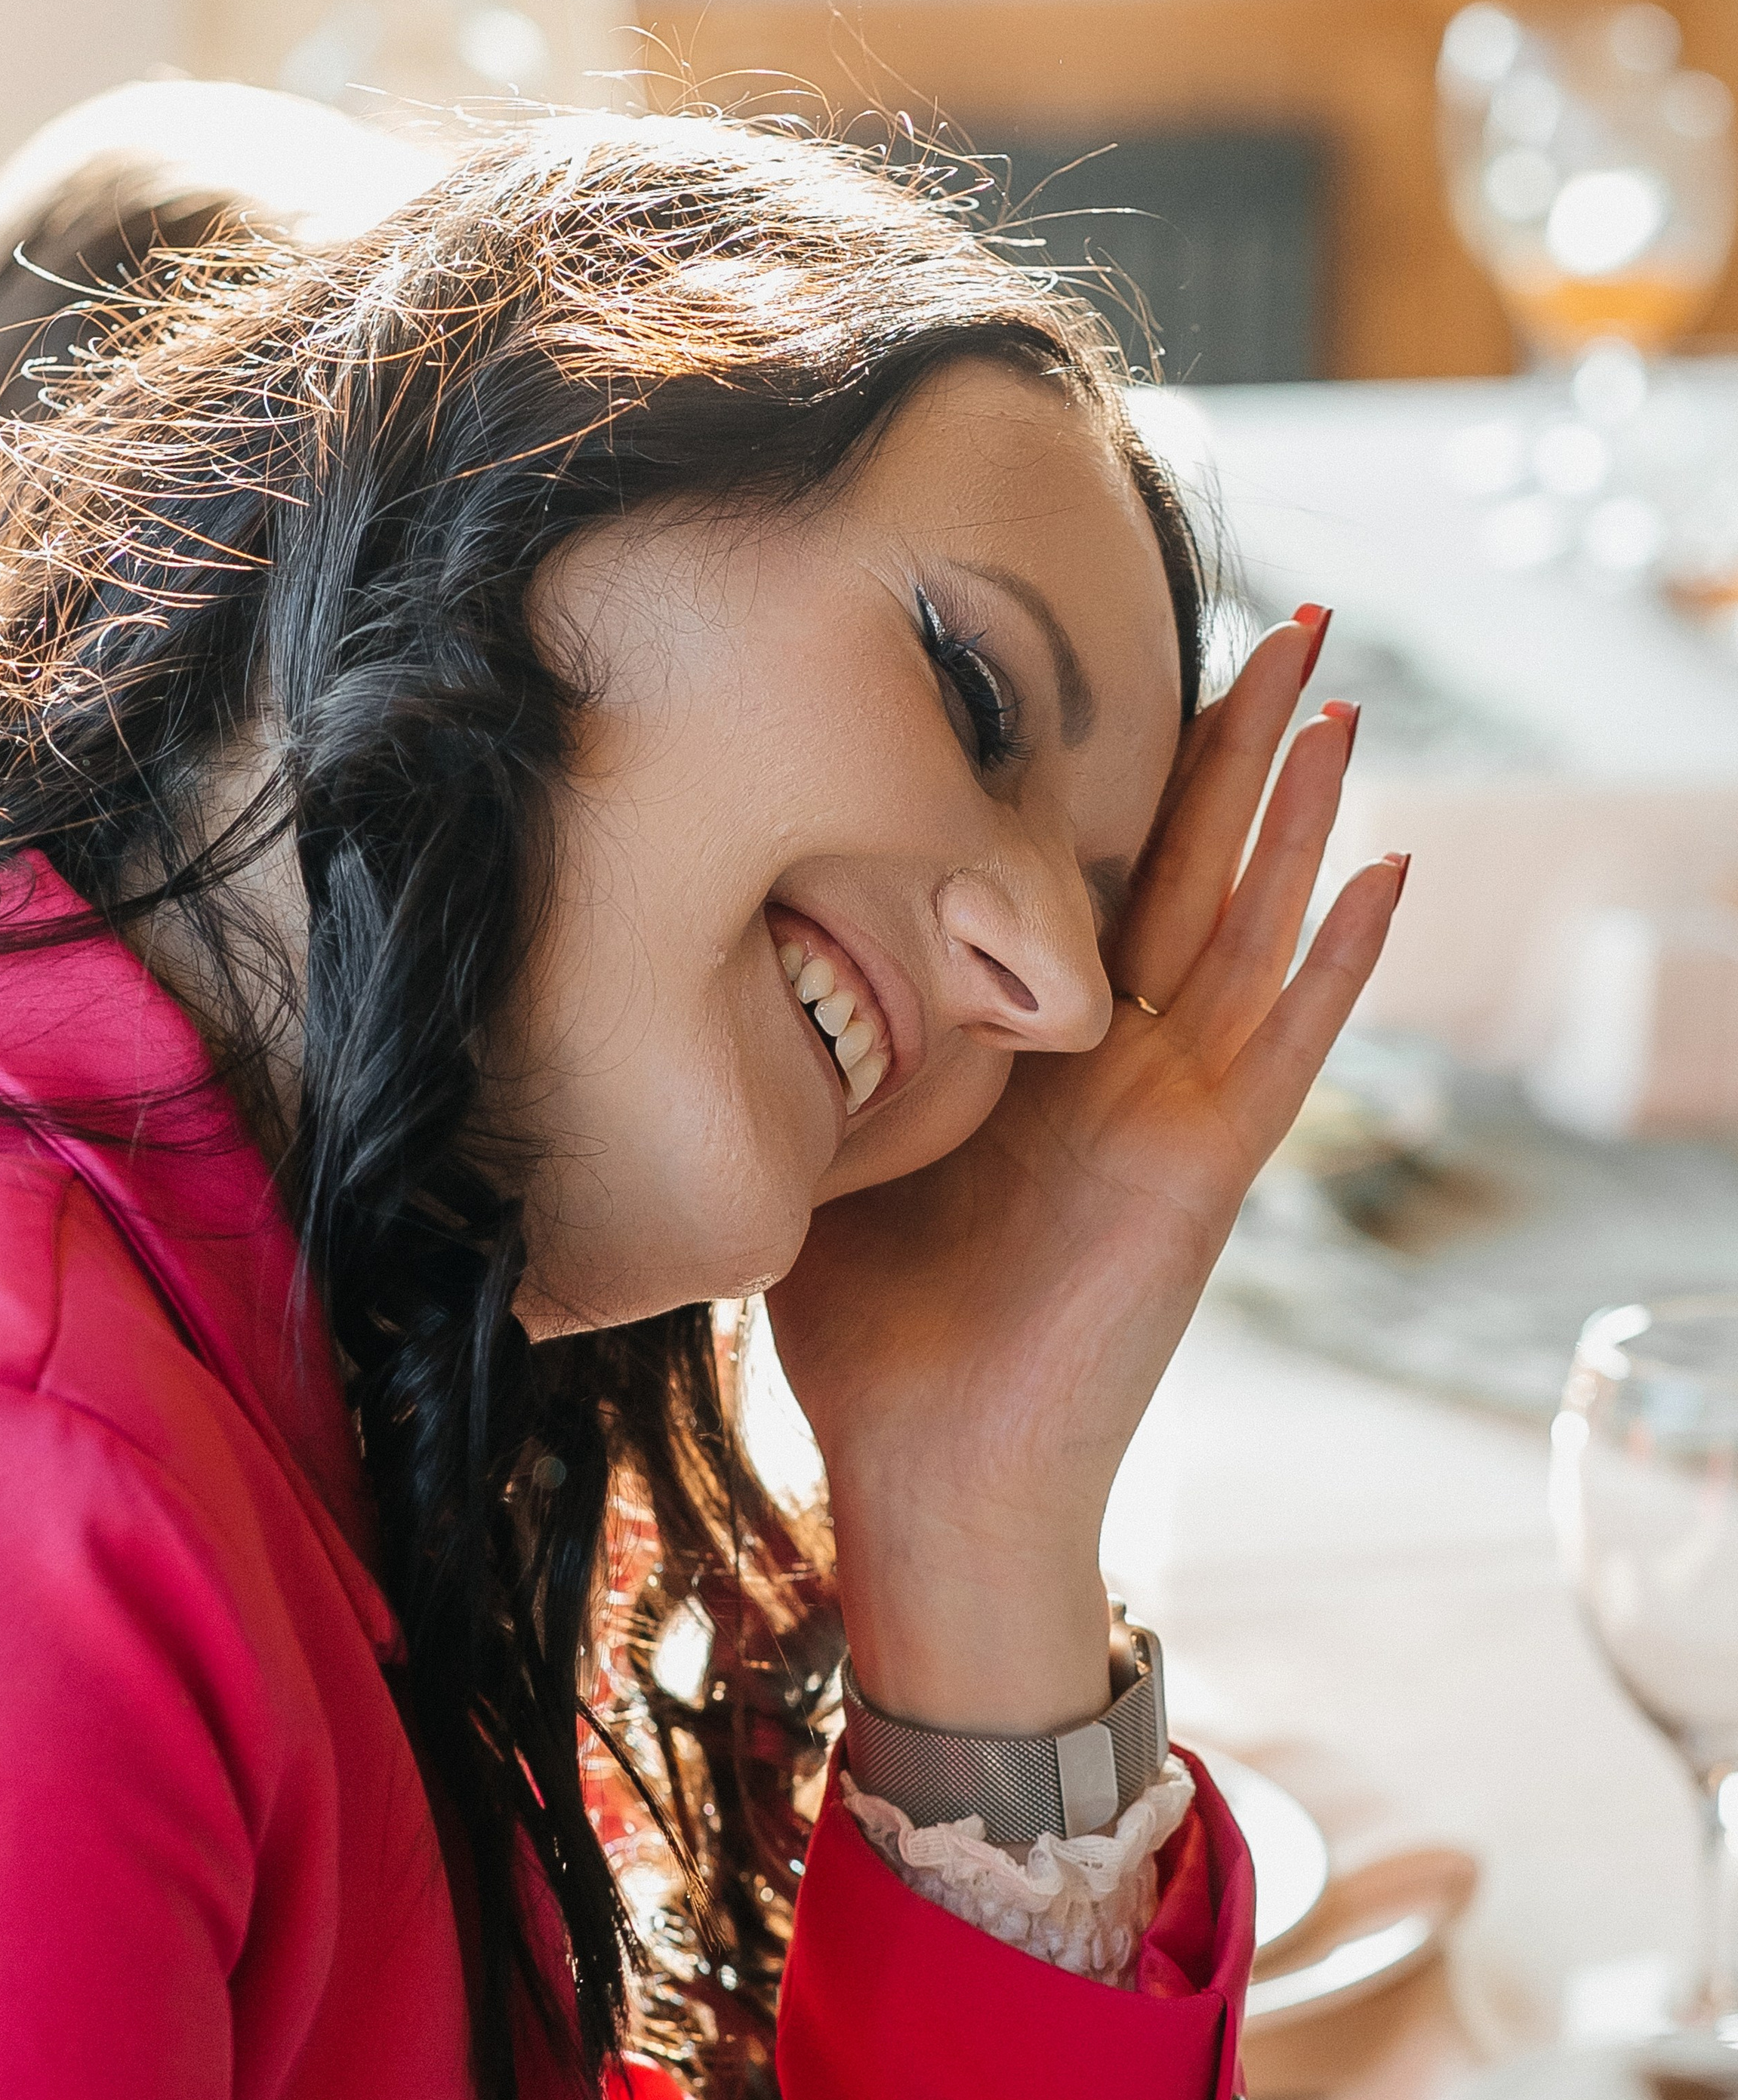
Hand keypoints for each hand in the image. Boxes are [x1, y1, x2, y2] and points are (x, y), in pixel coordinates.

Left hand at [767, 615, 1402, 1734]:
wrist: (927, 1477)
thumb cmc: (877, 1336)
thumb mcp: (828, 1155)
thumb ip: (816, 1061)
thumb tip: (715, 969)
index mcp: (1041, 1056)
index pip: (1095, 883)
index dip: (1124, 775)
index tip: (1132, 658)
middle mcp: (1123, 1067)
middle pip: (1193, 870)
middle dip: (1236, 745)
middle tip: (1287, 622)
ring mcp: (1174, 1113)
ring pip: (1252, 927)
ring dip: (1295, 809)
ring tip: (1333, 691)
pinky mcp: (1203, 1172)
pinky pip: (1286, 1045)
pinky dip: (1341, 960)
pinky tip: (1384, 868)